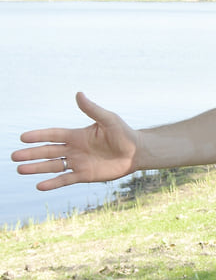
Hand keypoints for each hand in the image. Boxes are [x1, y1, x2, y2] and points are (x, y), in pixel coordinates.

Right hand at [11, 92, 138, 190]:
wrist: (137, 152)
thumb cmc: (124, 133)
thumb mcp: (108, 119)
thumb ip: (92, 109)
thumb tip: (78, 94)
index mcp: (77, 135)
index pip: (53, 135)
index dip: (38, 136)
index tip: (23, 137)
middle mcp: (74, 149)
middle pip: (48, 151)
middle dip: (31, 154)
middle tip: (14, 156)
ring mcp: (78, 163)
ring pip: (53, 166)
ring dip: (37, 168)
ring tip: (20, 170)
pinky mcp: (85, 175)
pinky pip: (65, 179)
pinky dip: (53, 183)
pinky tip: (40, 186)